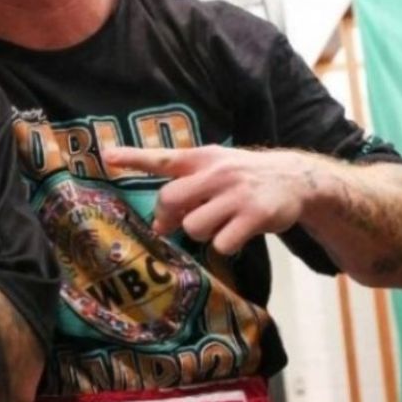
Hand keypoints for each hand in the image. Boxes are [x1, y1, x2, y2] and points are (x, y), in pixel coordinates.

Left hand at [102, 145, 314, 254]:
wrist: (295, 178)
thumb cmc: (243, 176)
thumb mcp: (214, 166)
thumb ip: (186, 186)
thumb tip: (159, 224)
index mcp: (202, 159)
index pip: (163, 158)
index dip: (133, 157)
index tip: (106, 156)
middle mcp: (217, 173)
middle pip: (170, 200)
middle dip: (168, 217)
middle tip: (176, 222)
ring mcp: (236, 194)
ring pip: (194, 227)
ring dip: (201, 233)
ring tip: (218, 223)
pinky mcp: (255, 216)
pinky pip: (222, 243)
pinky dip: (225, 245)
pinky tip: (237, 234)